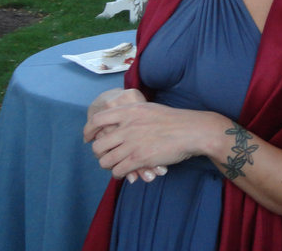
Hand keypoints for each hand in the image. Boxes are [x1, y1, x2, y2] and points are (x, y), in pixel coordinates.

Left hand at [87, 102, 221, 180]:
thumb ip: (133, 114)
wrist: (192, 131)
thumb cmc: (175, 120)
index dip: (89, 130)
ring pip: (105, 161)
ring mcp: (132, 143)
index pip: (98, 119)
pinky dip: (119, 174)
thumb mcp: (150, 108)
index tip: (89, 138)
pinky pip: (118, 171)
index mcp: (130, 111)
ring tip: (117, 166)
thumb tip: (119, 122)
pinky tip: (126, 172)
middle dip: (100, 154)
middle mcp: (127, 126)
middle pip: (98, 145)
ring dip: (109, 166)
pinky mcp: (139, 158)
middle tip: (107, 156)